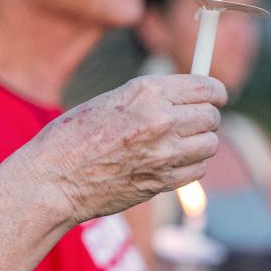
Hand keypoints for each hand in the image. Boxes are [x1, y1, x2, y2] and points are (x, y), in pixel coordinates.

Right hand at [21, 75, 226, 223]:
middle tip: (195, 120)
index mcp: (147, 92)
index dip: (216, 92)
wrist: (54, 179)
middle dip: (207, 117)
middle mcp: (161, 120)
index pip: (205, 88)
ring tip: (180, 142)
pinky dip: (191, 165)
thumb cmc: (74, 136)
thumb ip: (152, 97)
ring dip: (201, 143)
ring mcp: (164, 154)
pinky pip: (197, 170)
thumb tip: (188, 97)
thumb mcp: (113, 100)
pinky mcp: (162, 182)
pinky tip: (172, 162)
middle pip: (211, 117)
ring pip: (210, 145)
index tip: (216, 96)